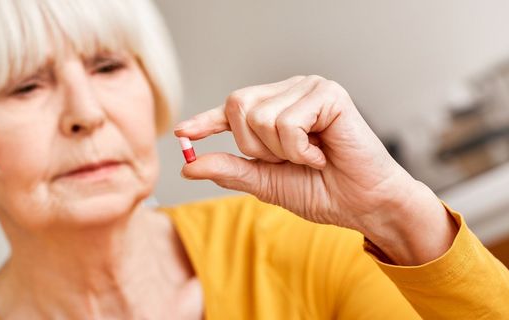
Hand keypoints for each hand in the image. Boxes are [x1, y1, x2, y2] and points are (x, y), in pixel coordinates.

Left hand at [174, 75, 456, 264]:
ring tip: (309, 157)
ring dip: (280, 151)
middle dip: (254, 147)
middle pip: (237, 106)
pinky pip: (286, 122)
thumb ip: (229, 170)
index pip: (231, 110)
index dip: (206, 121)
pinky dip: (299, 149)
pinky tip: (321, 153)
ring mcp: (309, 88)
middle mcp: (290, 92)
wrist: (363, 204)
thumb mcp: (265, 183)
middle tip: (288, 160)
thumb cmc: (322, 191)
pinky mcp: (328, 93)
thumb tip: (188, 165)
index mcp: (276, 109)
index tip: (183, 133)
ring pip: (259, 116)